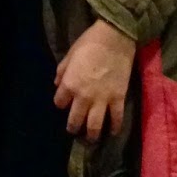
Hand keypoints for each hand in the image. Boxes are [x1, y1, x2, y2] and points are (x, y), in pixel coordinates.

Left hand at [54, 19, 136, 142]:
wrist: (115, 38)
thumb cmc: (89, 42)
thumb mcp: (70, 55)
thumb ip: (62, 71)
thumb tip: (57, 83)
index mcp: (69, 84)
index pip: (59, 103)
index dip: (61, 103)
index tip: (64, 103)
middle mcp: (83, 96)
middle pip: (75, 120)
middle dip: (73, 127)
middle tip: (74, 130)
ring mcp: (102, 99)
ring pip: (94, 125)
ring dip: (91, 134)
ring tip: (91, 138)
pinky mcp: (118, 98)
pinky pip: (116, 118)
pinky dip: (115, 127)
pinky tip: (113, 132)